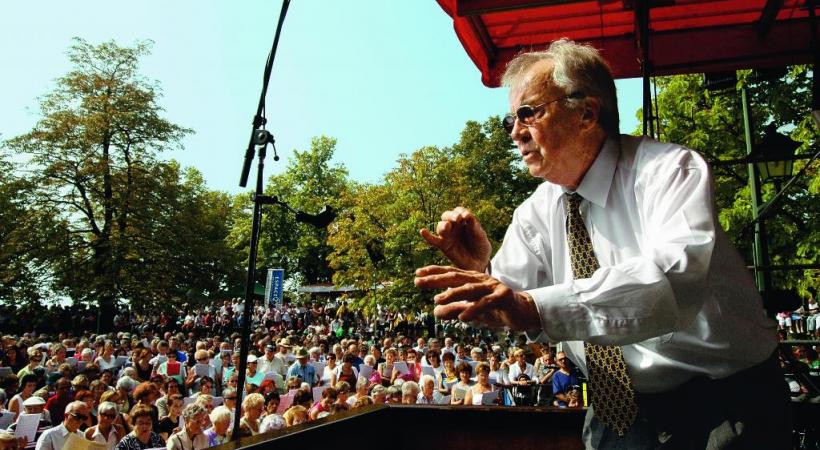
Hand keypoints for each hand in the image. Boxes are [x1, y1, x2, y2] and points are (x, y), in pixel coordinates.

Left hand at [414, 265, 539, 330]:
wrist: (522, 313)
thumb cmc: (496, 310)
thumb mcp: (472, 311)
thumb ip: (455, 309)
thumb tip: (435, 312)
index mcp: (473, 280)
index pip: (451, 273)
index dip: (434, 272)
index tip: (417, 274)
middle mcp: (481, 280)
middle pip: (456, 277)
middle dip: (436, 279)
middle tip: (418, 281)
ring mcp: (493, 286)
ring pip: (470, 289)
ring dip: (453, 294)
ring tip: (437, 300)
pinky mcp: (503, 296)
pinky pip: (486, 303)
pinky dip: (474, 310)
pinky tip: (463, 318)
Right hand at [420, 207, 491, 271]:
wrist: (480, 262)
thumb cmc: (480, 246)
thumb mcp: (480, 235)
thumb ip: (474, 226)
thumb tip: (467, 215)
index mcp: (463, 221)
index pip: (459, 211)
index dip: (461, 212)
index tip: (467, 217)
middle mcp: (454, 226)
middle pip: (447, 215)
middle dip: (451, 215)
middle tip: (458, 218)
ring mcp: (448, 236)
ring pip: (440, 226)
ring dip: (443, 225)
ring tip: (447, 226)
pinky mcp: (443, 246)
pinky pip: (433, 240)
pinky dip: (427, 236)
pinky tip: (423, 231)